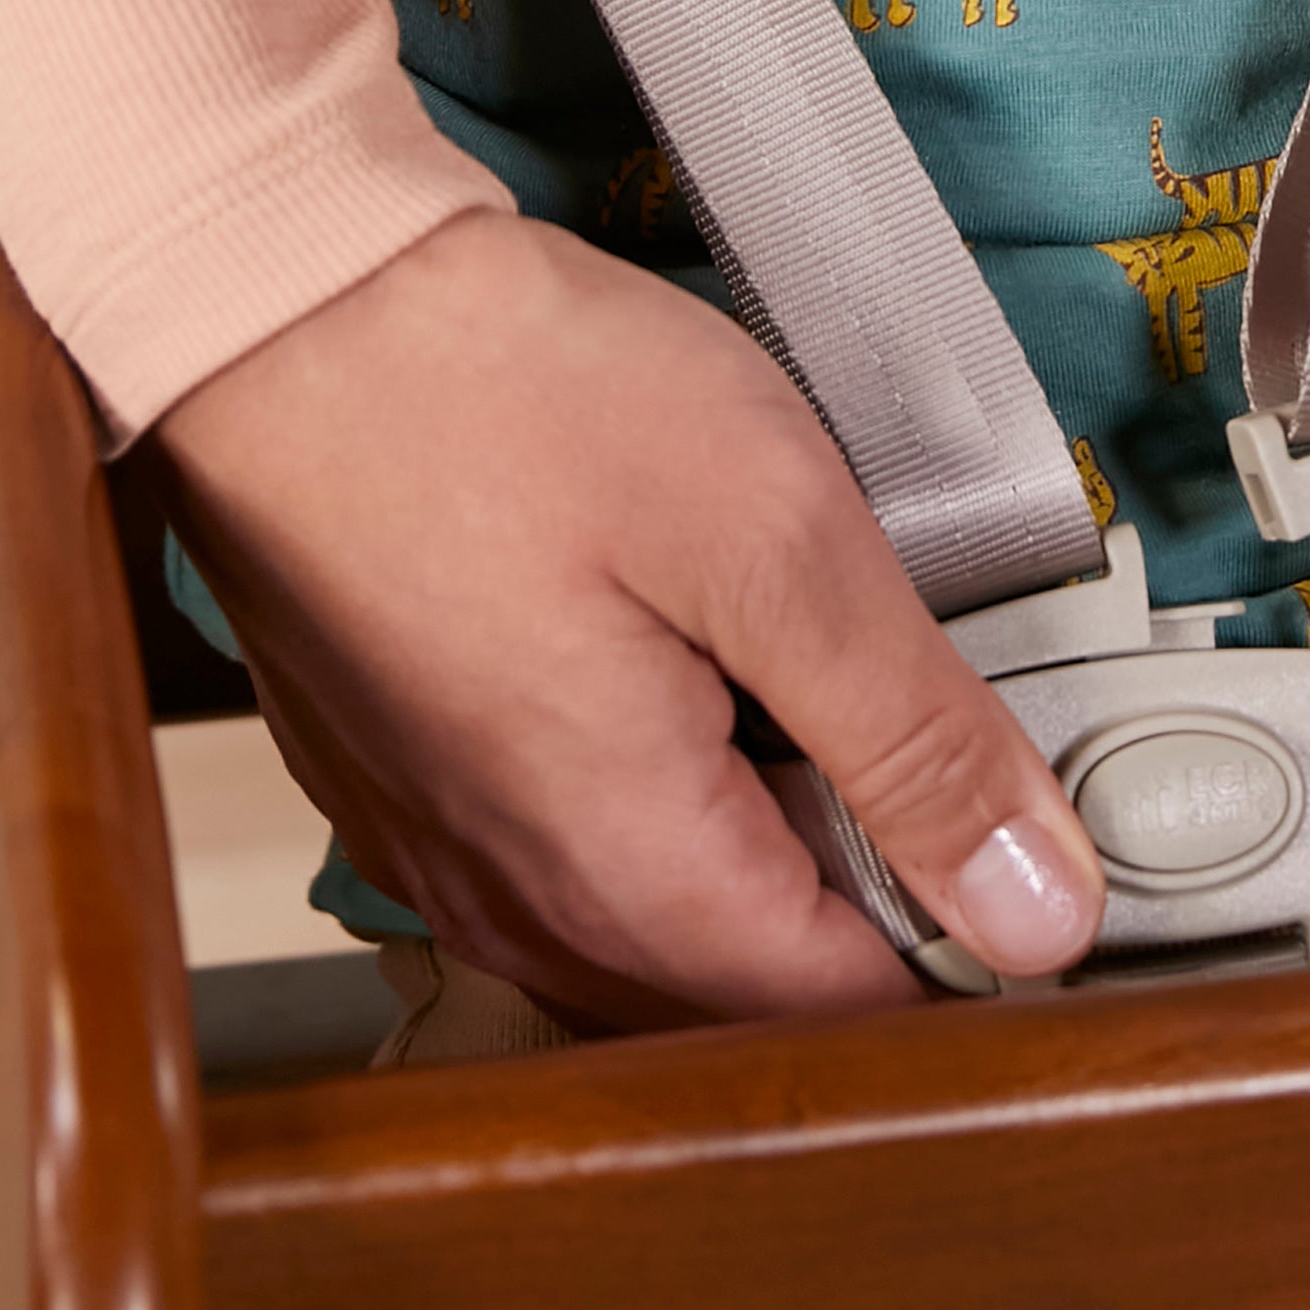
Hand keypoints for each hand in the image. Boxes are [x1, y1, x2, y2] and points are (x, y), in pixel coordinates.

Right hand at [152, 210, 1109, 1020]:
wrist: (270, 295)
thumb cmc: (497, 387)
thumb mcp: (776, 537)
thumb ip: (918, 740)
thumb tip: (1040, 908)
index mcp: (622, 877)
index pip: (852, 1013)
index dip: (973, 929)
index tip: (1037, 820)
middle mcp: (513, 904)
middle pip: (752, 985)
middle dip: (870, 879)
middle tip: (932, 714)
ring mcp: (441, 846)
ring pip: (663, 921)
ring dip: (766, 828)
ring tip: (806, 664)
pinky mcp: (406, 775)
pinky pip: (570, 848)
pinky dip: (663, 785)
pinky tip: (689, 656)